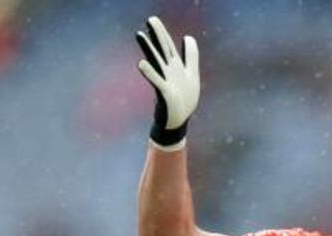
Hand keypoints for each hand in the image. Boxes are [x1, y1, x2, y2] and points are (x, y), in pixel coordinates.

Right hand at [135, 16, 199, 149]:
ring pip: (156, 62)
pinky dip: (149, 73)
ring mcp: (165, 82)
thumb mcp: (191, 74)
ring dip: (148, 49)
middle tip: (150, 19)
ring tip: (139, 35)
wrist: (178, 121)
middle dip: (157, 35)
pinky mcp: (164, 94)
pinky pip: (156, 82)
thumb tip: (188, 37)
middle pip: (162, 50)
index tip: (152, 20)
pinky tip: (141, 63)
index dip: (162, 34)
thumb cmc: (184, 98)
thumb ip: (191, 56)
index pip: (168, 46)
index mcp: (175, 67)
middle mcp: (168, 72)